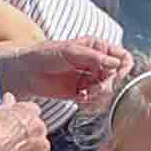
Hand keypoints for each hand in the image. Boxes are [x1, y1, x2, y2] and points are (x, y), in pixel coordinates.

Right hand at [0, 99, 57, 150]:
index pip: (32, 110)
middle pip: (38, 129)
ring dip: (31, 149)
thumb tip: (9, 99)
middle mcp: (39, 129)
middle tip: (11, 139)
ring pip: (40, 146)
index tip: (17, 122)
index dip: (23, 117)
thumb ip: (7, 106)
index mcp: (29, 114)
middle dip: (27, 133)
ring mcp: (41, 148)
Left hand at [5, 33, 126, 102]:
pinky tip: (80, 99)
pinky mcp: (82, 92)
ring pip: (108, 90)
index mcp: (97, 48)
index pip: (123, 57)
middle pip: (117, 77)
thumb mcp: (70, 51)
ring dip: (100, 95)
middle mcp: (96, 63)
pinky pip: (96, 100)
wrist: (27, 71)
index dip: (123, 67)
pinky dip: (91, 102)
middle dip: (109, 85)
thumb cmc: (46, 54)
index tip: (115, 76)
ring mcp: (90, 78)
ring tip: (85, 93)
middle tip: (96, 88)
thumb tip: (115, 63)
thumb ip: (93, 57)